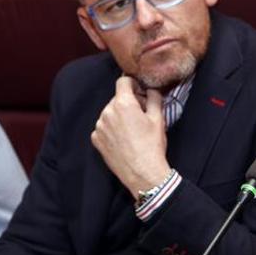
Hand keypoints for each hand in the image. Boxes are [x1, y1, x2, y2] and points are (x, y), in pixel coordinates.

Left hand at [91, 76, 171, 196]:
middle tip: (141, 115)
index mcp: (123, 104)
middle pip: (117, 98)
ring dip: (119, 116)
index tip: (139, 92)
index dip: (133, 84)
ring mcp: (99, 127)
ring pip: (110, 113)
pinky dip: (112, 129)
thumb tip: (151, 90)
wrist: (142, 173)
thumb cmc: (152, 146)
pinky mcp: (96, 139)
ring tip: (132, 131)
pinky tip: (123, 139)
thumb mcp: (159, 119)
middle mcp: (107, 112)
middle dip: (128, 103)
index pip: (123, 81)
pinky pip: (104, 127)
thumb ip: (154, 98)